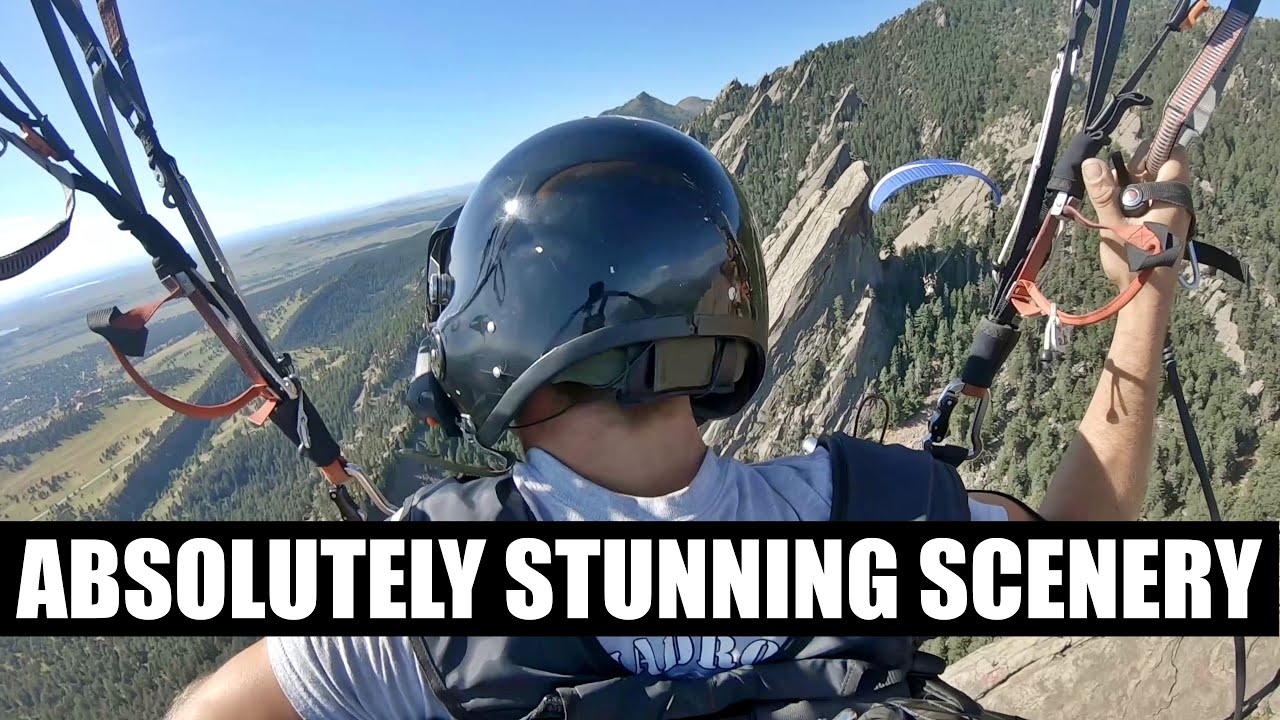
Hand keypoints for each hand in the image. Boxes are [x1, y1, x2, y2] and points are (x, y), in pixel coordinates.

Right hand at [1081, 145, 1192, 292]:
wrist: (1145, 300)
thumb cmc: (1135, 264)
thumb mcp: (1114, 226)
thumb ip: (1103, 193)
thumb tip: (1092, 163)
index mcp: (1172, 197)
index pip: (1173, 155)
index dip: (1150, 153)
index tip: (1128, 167)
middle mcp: (1177, 203)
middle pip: (1158, 170)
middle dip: (1132, 174)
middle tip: (1112, 192)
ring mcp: (1171, 215)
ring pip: (1151, 187)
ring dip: (1128, 192)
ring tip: (1113, 211)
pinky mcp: (1163, 227)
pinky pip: (1148, 204)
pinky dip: (1132, 206)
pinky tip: (1118, 222)